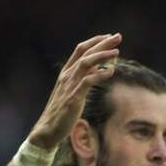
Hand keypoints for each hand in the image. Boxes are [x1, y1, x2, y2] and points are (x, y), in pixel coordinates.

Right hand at [28, 33, 122, 148]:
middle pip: (85, 53)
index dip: (94, 41)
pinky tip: (111, 72)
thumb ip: (85, 79)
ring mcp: (69, 86)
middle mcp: (67, 76)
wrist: (48, 129)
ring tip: (117, 52)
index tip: (108, 37)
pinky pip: (88, 81)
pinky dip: (100, 75)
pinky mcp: (73, 97)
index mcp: (66, 73)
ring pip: (86, 63)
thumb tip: (100, 69)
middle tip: (118, 36)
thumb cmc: (62, 112)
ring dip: (102, 55)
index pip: (80, 50)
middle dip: (102, 43)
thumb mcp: (74, 91)